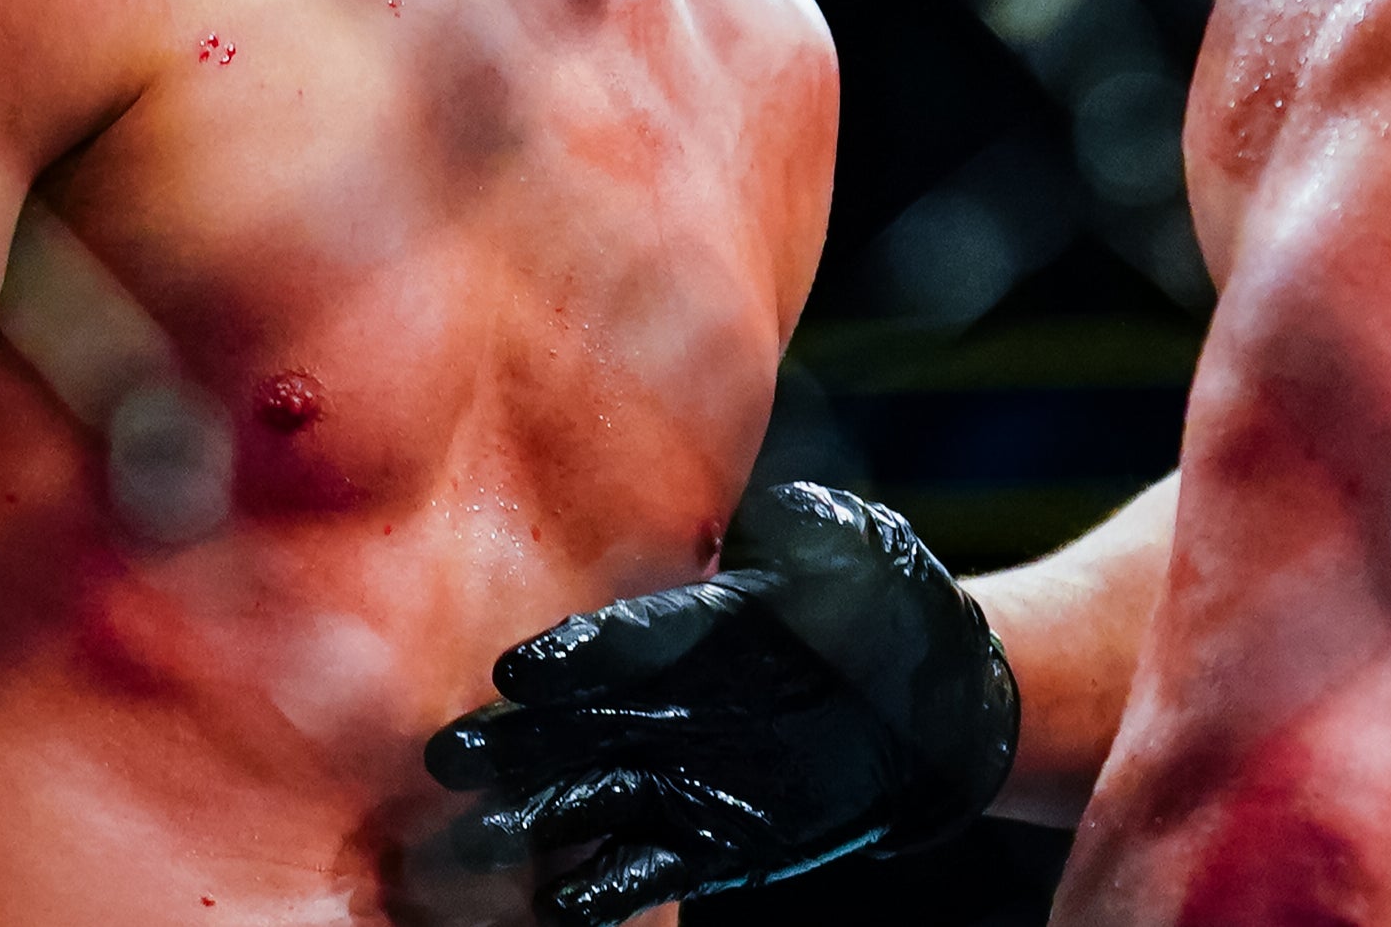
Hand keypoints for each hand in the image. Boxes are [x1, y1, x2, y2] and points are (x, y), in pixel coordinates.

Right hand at [424, 481, 1017, 925]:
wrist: (939, 698)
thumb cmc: (891, 601)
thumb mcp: (856, 547)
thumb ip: (805, 529)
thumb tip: (771, 503)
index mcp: (693, 625)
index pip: (623, 639)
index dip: (573, 658)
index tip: (516, 674)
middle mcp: (666, 702)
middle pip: (574, 724)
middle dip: (513, 741)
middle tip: (451, 761)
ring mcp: (680, 776)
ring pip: (588, 800)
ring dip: (536, 821)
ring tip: (486, 841)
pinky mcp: (709, 841)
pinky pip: (644, 869)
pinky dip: (603, 889)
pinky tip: (563, 904)